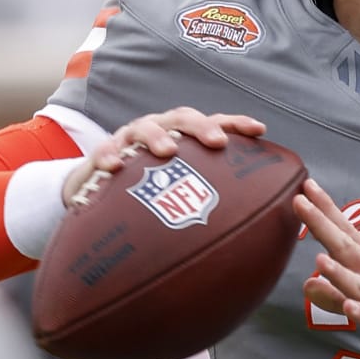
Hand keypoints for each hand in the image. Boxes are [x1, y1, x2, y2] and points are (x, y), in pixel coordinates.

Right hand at [64, 108, 265, 209]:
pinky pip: (104, 151)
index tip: (259, 130)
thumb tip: (248, 240)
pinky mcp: (103, 155)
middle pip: (182, 119)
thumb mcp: (180, 198)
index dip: (236, 123)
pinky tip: (115, 166)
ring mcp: (130, 141)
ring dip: (156, 137)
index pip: (213, 123)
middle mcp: (159, 132)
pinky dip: (109, 155)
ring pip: (144, 128)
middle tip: (217, 142)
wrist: (100, 192)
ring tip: (167, 152)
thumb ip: (207, 209)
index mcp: (183, 138)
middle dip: (200, 127)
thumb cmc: (150, 197)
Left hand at [295, 179, 359, 358]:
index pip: (346, 232)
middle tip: (301, 202)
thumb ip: (334, 295)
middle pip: (348, 248)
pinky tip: (350, 308)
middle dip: (324, 225)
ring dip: (340, 272)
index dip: (326, 210)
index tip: (306, 187)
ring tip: (320, 259)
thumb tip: (307, 283)